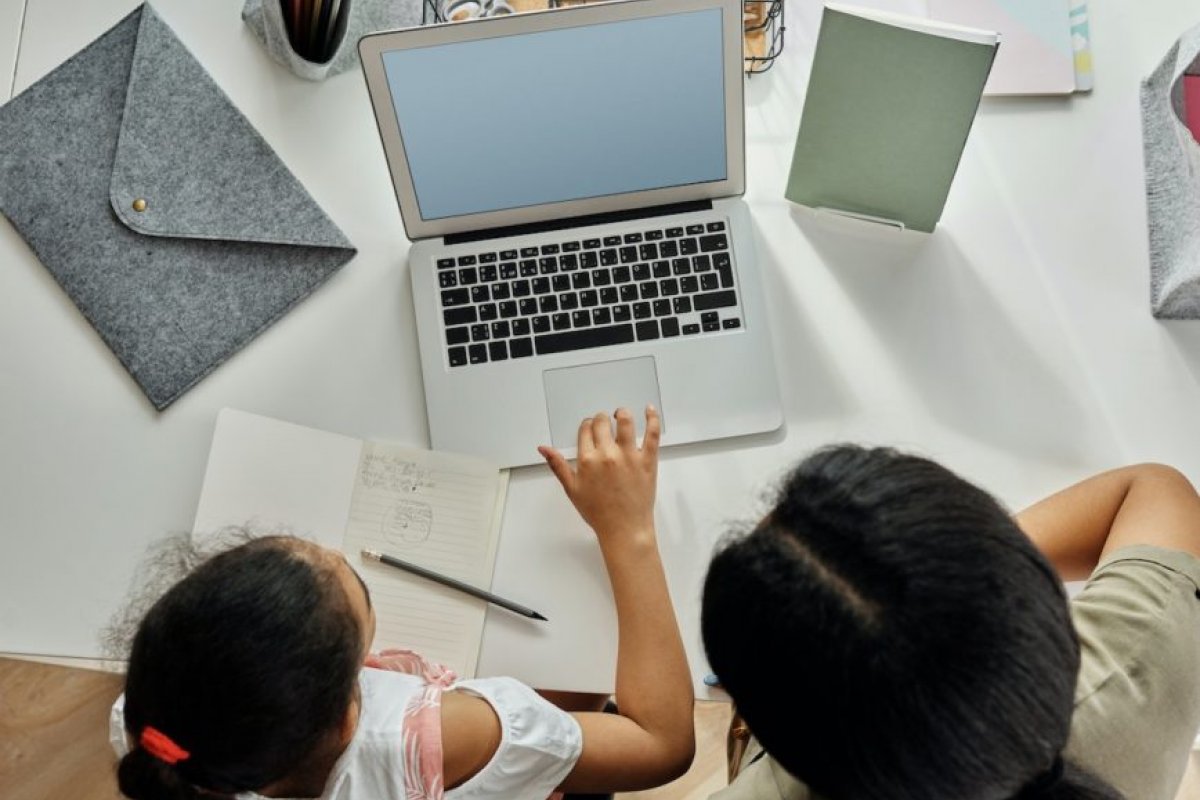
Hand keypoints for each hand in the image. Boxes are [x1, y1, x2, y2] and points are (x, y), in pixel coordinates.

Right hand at [538, 406, 660, 544]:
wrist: (624, 529)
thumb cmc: (598, 513)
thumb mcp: (572, 489)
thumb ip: (558, 465)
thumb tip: (543, 448)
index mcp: (587, 460)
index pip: (585, 429)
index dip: (587, 425)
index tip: (590, 427)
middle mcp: (607, 454)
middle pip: (602, 422)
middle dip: (601, 419)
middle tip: (604, 423)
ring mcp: (629, 456)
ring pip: (625, 421)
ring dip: (622, 413)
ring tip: (621, 414)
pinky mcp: (648, 461)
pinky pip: (652, 434)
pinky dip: (652, 418)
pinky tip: (649, 410)